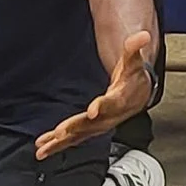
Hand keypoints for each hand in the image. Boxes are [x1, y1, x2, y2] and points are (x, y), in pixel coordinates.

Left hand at [34, 29, 155, 159]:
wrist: (138, 96)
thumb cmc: (132, 78)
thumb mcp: (133, 60)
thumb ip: (133, 47)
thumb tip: (142, 36)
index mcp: (120, 99)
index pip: (112, 103)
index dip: (102, 107)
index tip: (92, 111)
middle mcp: (109, 116)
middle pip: (92, 123)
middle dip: (76, 128)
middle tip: (60, 132)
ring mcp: (99, 125)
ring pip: (80, 135)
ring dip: (61, 142)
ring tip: (43, 148)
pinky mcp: (89, 129)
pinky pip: (74, 138)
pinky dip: (58, 144)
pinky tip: (43, 148)